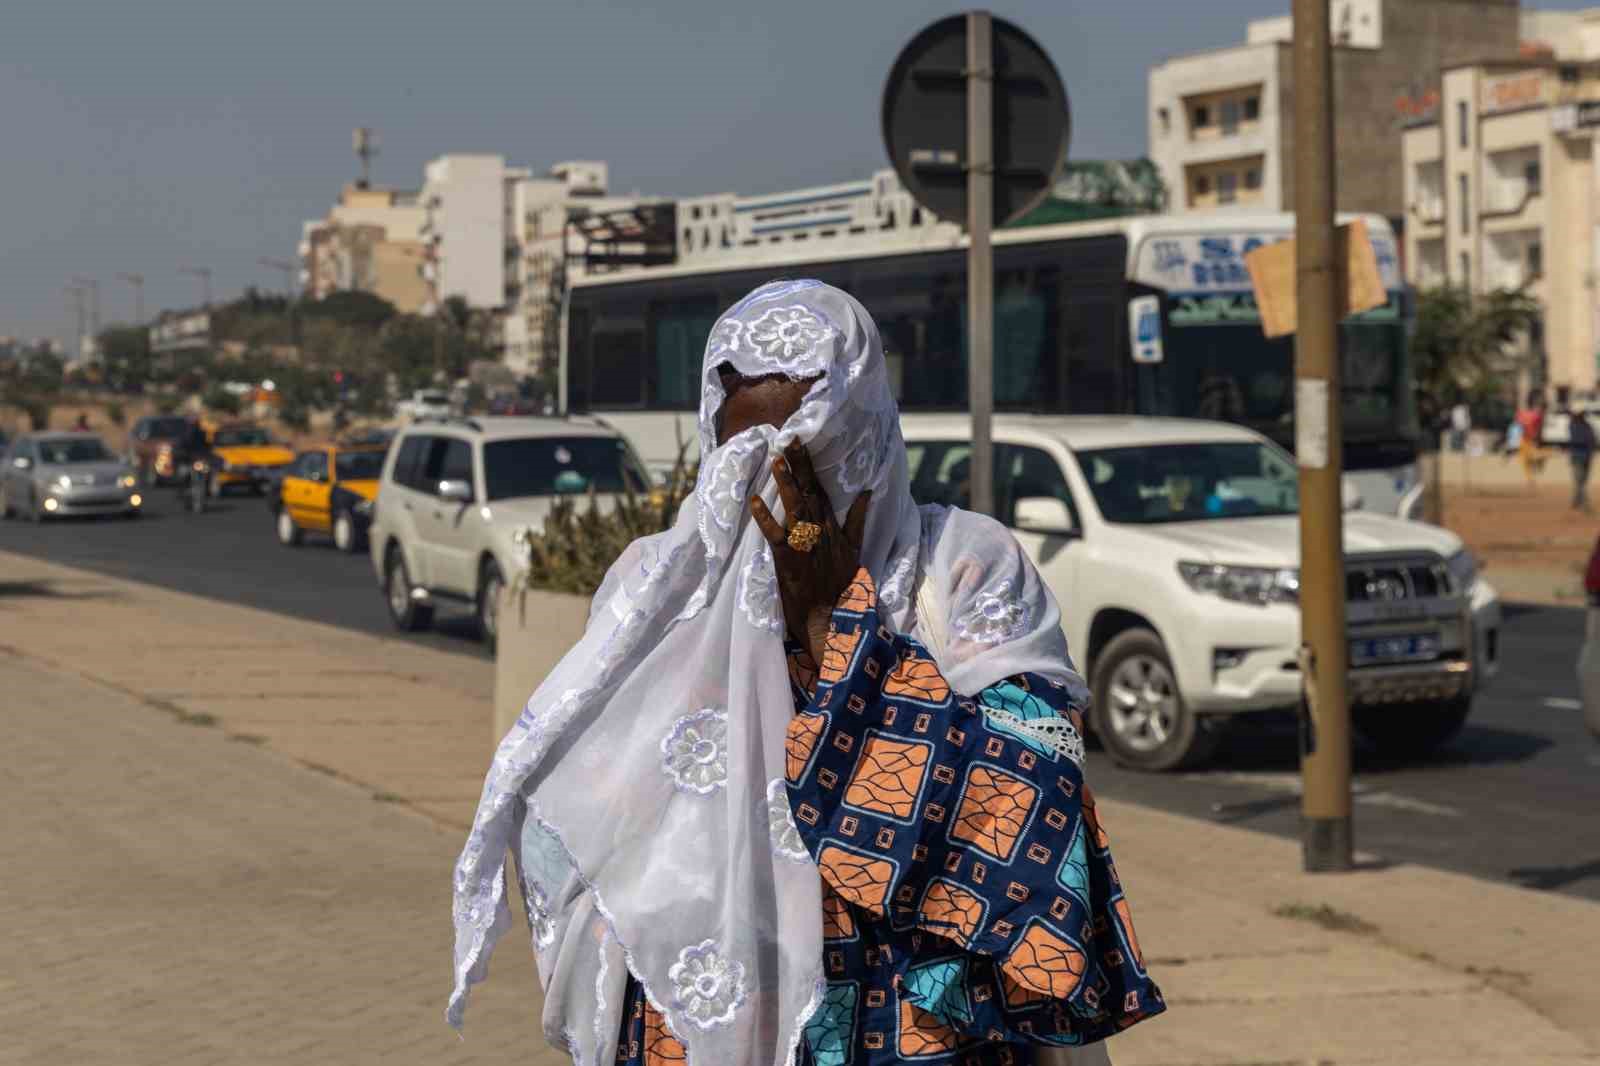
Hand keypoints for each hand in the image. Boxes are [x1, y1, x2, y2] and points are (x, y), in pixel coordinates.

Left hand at [750, 441, 869, 662]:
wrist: (831, 618)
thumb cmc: (840, 586)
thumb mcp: (855, 549)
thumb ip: (857, 519)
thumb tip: (866, 492)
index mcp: (832, 527)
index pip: (819, 490)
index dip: (809, 466)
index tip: (800, 442)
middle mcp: (819, 531)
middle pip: (808, 493)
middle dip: (799, 466)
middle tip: (790, 439)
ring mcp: (804, 545)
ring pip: (795, 508)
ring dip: (785, 484)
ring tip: (777, 460)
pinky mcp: (789, 559)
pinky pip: (776, 535)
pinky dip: (766, 518)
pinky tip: (755, 501)